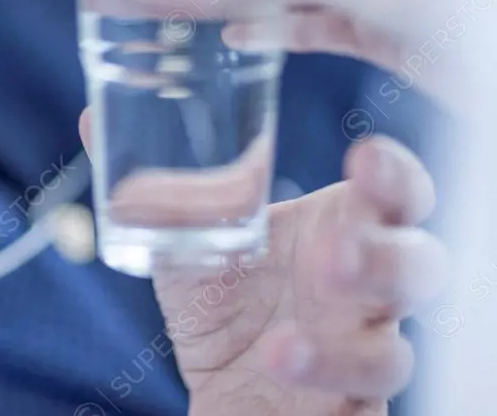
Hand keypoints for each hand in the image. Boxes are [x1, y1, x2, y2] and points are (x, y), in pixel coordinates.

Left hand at [80, 112, 447, 414]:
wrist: (227, 384)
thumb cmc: (224, 298)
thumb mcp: (184, 239)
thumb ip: (152, 186)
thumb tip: (90, 119)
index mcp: (339, 227)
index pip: (393, 194)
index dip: (393, 175)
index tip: (366, 155)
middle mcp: (366, 286)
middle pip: (417, 264)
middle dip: (387, 253)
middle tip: (334, 245)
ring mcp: (364, 344)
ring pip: (395, 342)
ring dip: (345, 339)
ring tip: (292, 325)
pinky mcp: (353, 396)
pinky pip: (362, 389)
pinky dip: (321, 372)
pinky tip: (277, 355)